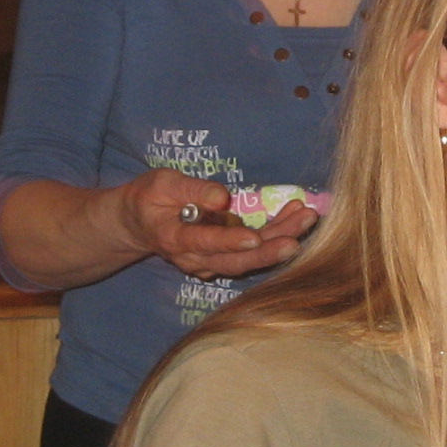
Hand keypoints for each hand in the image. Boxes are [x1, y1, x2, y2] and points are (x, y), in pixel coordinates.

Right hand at [119, 168, 319, 280]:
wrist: (139, 223)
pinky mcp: (225, 257)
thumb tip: (223, 197)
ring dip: (280, 240)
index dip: (229, 241)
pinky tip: (297, 215)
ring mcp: (211, 263)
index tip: (253, 238)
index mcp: (175, 238)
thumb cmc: (150, 197)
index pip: (205, 243)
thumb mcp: (163, 183)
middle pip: (235, 260)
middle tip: (298, 236)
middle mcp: (195, 259)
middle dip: (269, 249)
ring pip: (250, 258)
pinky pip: (254, 250)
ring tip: (306, 217)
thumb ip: (192, 190)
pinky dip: (276, 234)